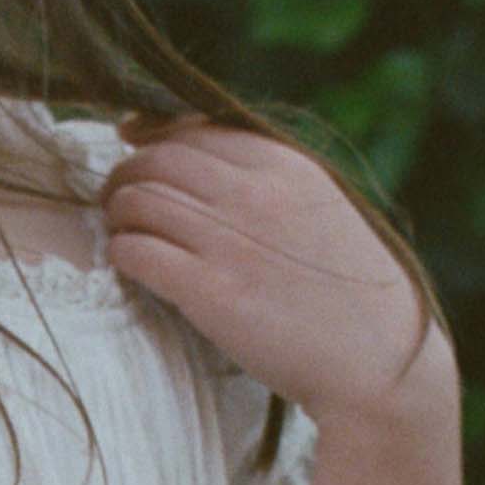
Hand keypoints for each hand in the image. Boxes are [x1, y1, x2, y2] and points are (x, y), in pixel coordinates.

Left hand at [101, 113, 454, 425]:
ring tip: (117, 231)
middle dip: (123, 174)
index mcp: (284, 163)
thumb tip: (204, 157)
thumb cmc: (344, 288)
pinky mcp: (209, 291)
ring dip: (115, 213)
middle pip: (157, 159)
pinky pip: (137, 251)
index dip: (151, 135)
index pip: (194, 128)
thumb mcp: (318, 206)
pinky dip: (120, 251)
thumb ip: (268, 178)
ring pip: (139, 200)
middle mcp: (253, 191)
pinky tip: (125, 263)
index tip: (130, 145)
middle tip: (112, 198)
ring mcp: (228, 240)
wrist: (372, 355)